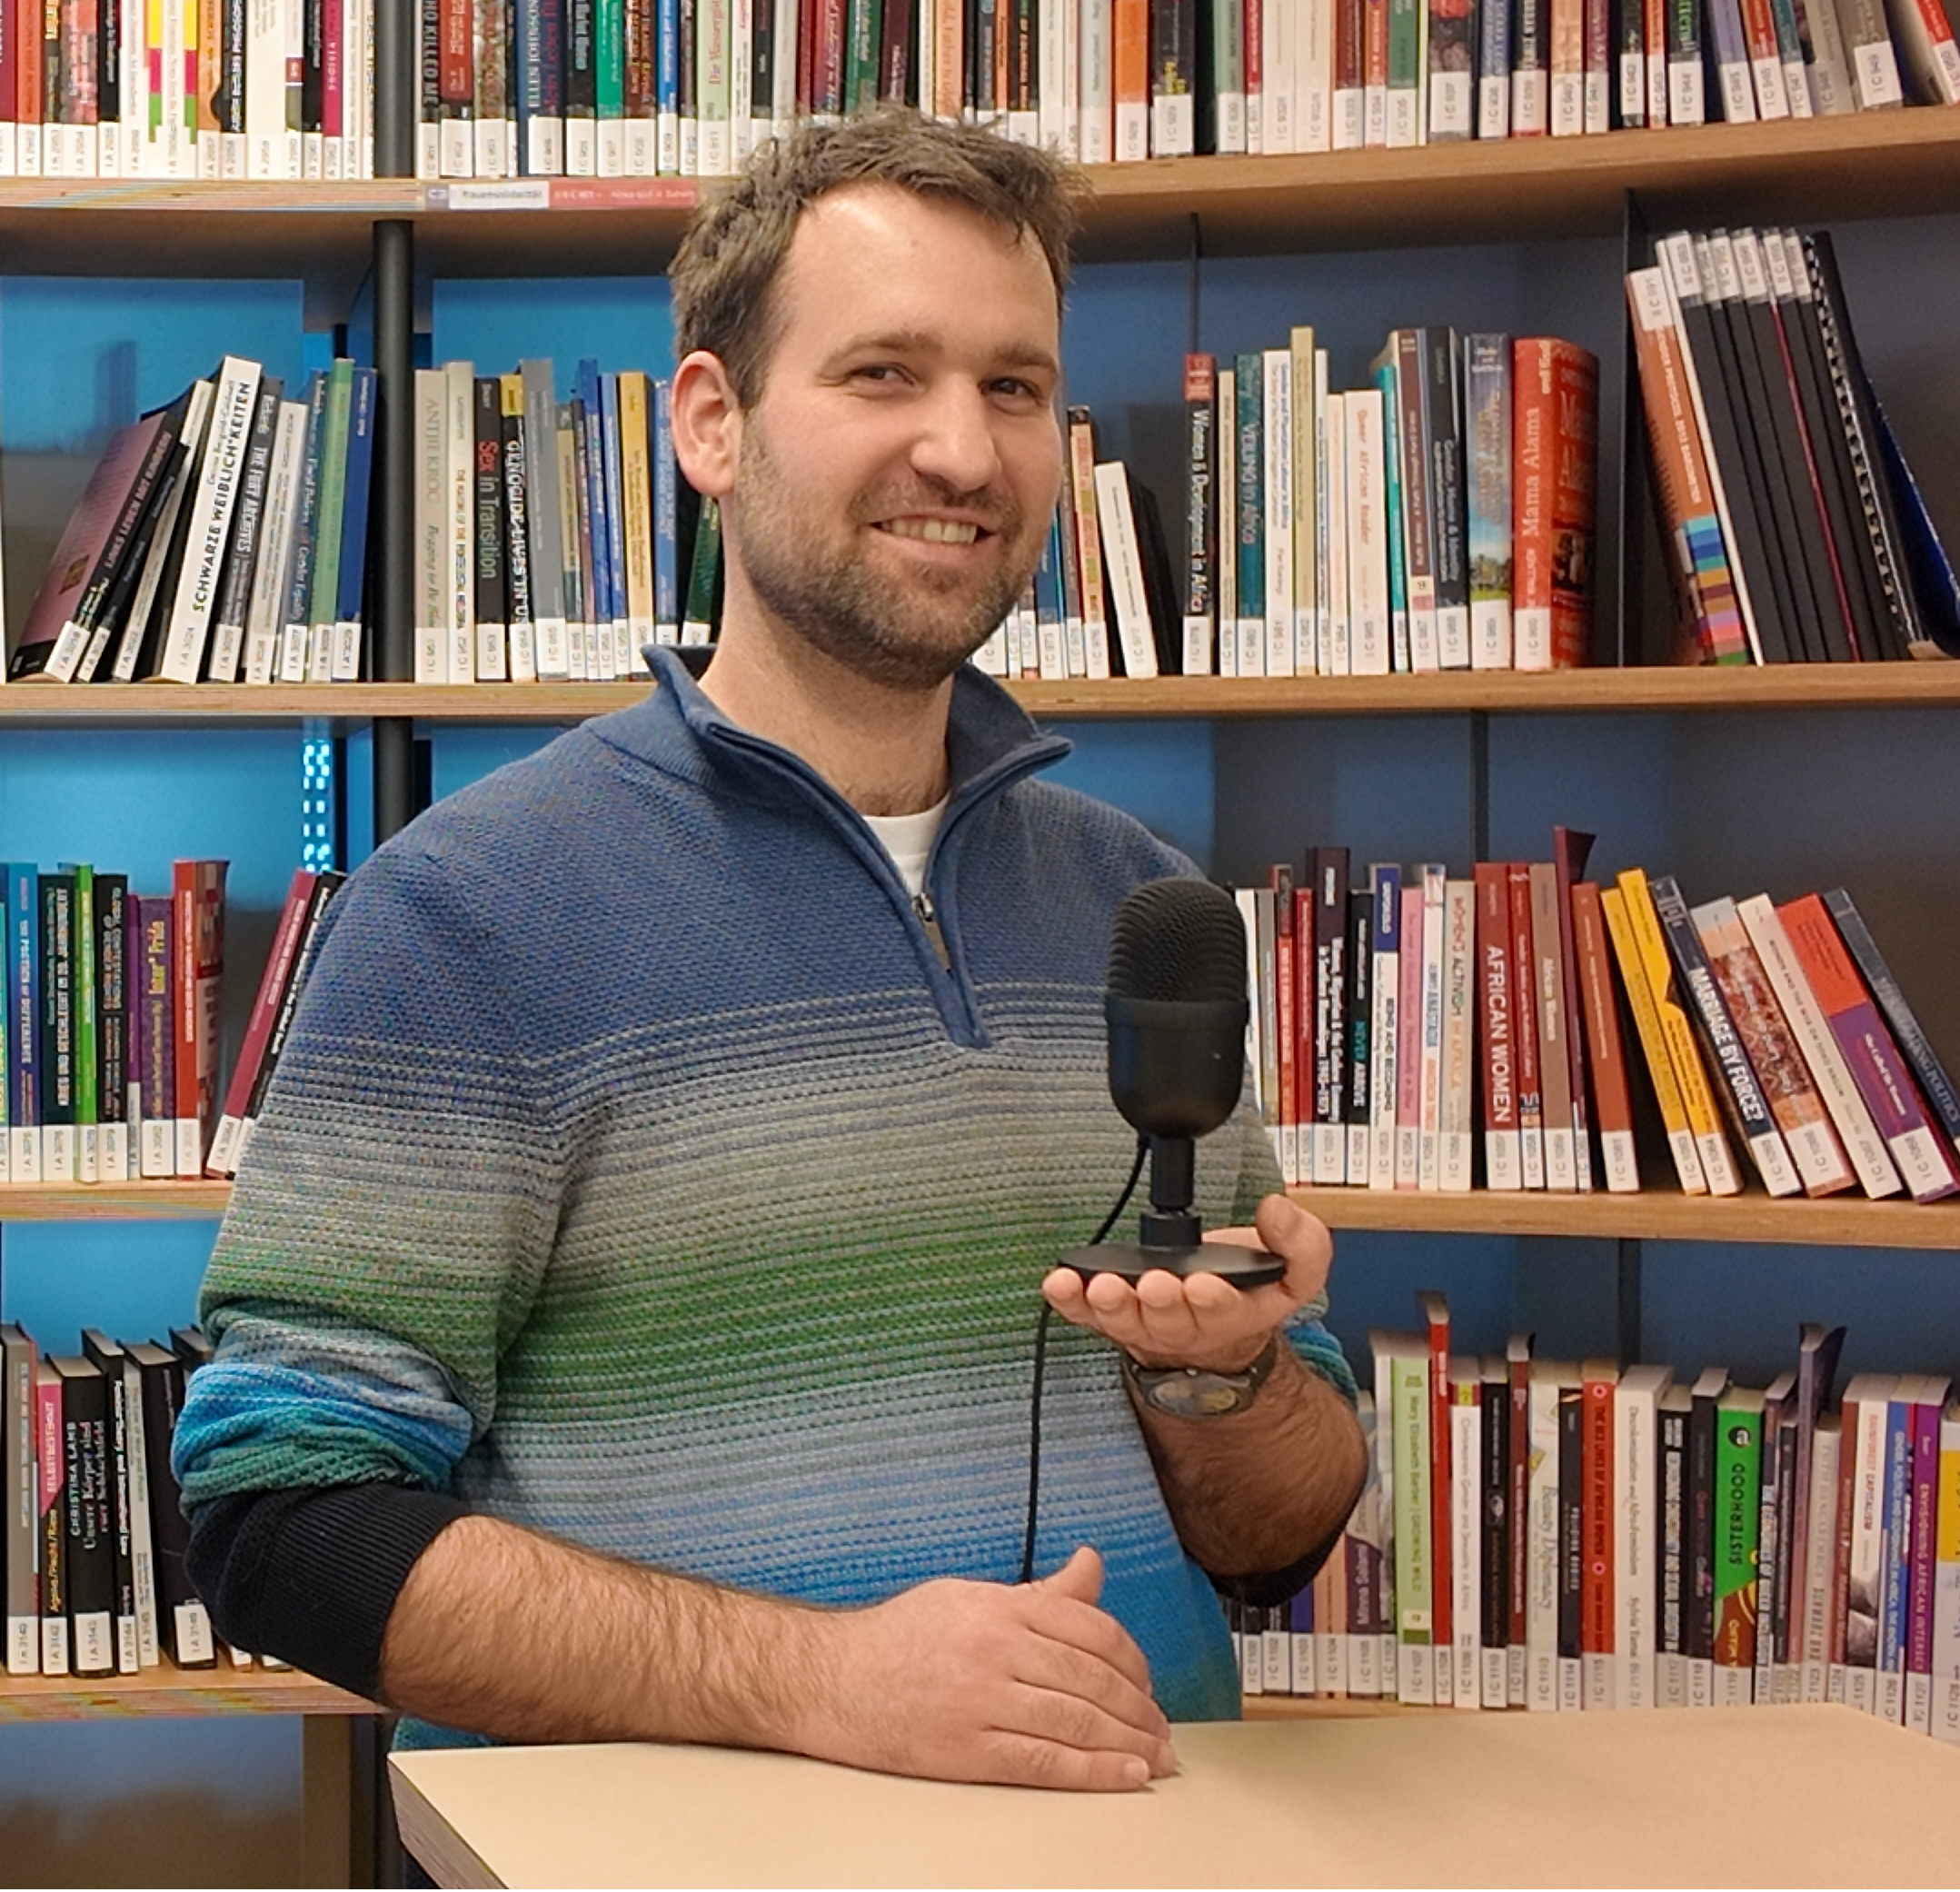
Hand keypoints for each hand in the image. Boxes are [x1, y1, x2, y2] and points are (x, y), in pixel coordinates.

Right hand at [794, 1547, 1176, 1791]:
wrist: (828, 1678)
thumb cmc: (900, 1638)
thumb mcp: (970, 1597)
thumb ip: (1039, 1592)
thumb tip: (1091, 1564)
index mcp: (1000, 1607)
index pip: (1091, 1628)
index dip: (1133, 1661)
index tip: (1148, 1685)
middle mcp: (996, 1648)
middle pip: (1092, 1678)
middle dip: (1140, 1708)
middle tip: (1164, 1729)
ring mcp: (981, 1699)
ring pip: (1077, 1720)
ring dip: (1129, 1743)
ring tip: (1157, 1758)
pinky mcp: (965, 1749)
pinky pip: (1045, 1761)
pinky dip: (1094, 1771)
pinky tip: (1126, 1775)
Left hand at [1040, 1192, 1332, 1373]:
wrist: (1215, 1318)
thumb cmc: (1247, 1287)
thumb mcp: (1295, 1269)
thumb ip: (1301, 1242)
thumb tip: (1277, 1209)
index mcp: (1236, 1314)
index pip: (1227, 1312)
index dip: (1215, 1300)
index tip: (1204, 1285)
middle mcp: (1188, 1326)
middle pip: (1171, 1320)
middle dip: (1161, 1302)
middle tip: (1154, 1285)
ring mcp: (1146, 1324)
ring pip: (1127, 1321)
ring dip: (1112, 1305)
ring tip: (1101, 1288)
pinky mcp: (1113, 1317)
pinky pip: (1087, 1315)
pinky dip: (1069, 1301)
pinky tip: (1058, 1284)